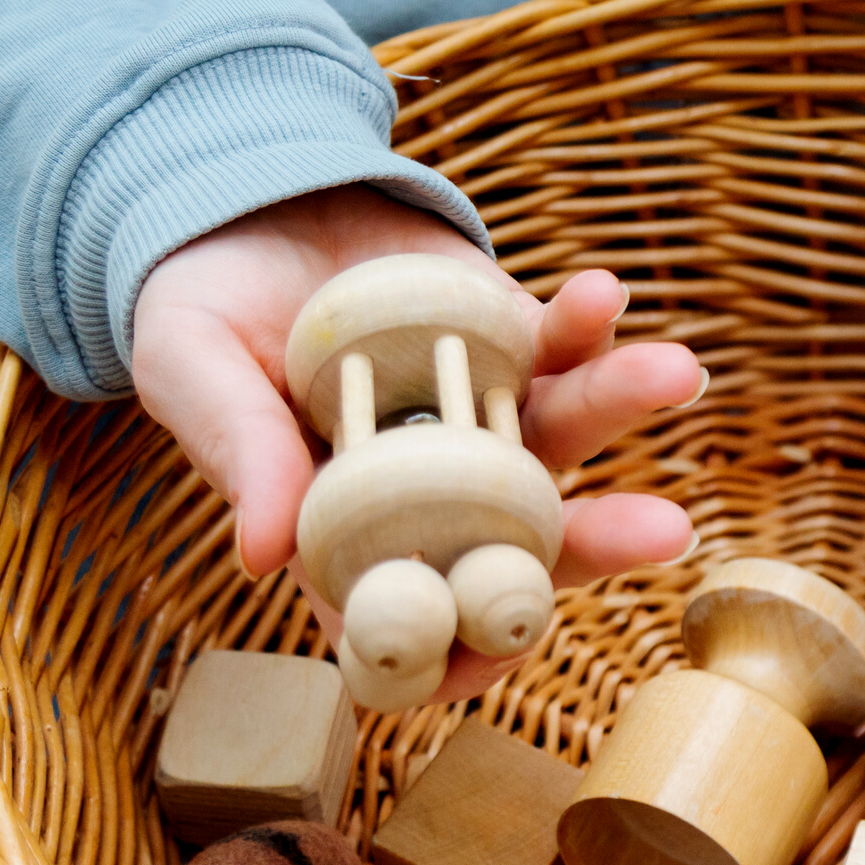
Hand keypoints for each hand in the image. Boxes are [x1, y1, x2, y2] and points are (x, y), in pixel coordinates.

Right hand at [133, 185, 703, 701]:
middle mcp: (436, 496)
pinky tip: (602, 293)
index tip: (498, 650)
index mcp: (350, 536)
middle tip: (662, 529)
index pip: (416, 623)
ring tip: (672, 371)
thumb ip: (237, 453)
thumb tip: (264, 556)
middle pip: (523, 543)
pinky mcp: (512, 344)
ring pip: (564, 438)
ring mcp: (486, 420)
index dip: (460, 653)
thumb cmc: (201, 312)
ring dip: (620, 409)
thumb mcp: (191, 372)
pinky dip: (586, 322)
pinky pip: (560, 344)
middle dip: (596, 542)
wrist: (245, 210)